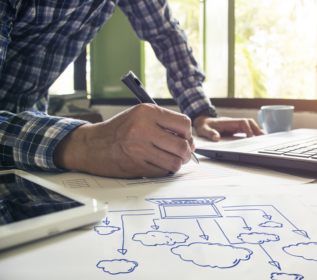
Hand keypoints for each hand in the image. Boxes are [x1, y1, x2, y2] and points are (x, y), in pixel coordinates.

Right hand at [53, 104, 194, 177]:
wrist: (92, 145)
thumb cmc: (119, 130)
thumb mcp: (140, 116)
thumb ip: (165, 124)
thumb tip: (191, 143)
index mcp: (147, 112)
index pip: (183, 124)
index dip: (188, 134)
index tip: (185, 139)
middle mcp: (143, 129)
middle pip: (182, 146)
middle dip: (186, 153)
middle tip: (181, 154)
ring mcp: (139, 149)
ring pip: (175, 162)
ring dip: (175, 163)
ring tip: (167, 158)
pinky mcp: (135, 166)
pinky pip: (163, 172)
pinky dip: (163, 170)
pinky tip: (154, 163)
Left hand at [193, 116, 263, 141]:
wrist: (203, 122)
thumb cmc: (204, 126)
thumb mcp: (205, 130)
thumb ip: (210, 134)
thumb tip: (217, 138)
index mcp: (228, 122)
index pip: (242, 122)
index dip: (248, 129)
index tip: (251, 137)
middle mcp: (234, 123)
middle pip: (249, 122)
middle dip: (256, 129)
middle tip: (262, 138)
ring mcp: (235, 126)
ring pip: (249, 125)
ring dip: (256, 131)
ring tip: (262, 139)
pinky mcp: (235, 129)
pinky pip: (246, 130)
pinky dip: (252, 133)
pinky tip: (256, 139)